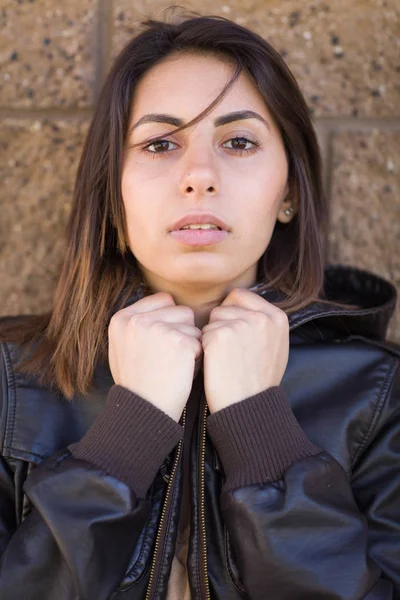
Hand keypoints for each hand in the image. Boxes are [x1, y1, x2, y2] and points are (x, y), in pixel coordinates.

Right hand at [108, 292, 202, 421]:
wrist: (145, 411)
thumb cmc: (138, 382)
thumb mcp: (122, 348)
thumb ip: (138, 323)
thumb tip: (164, 302)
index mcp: (122, 318)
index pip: (163, 300)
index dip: (171, 320)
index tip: (163, 343)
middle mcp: (137, 319)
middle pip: (181, 310)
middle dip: (183, 331)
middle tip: (169, 357)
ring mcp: (158, 328)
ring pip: (193, 325)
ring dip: (191, 344)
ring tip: (175, 364)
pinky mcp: (179, 341)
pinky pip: (200, 341)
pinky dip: (197, 358)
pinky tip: (182, 372)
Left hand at [202, 288, 288, 413]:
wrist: (248, 407)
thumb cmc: (259, 381)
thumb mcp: (275, 346)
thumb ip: (263, 323)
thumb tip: (243, 306)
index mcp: (277, 316)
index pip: (240, 296)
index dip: (230, 313)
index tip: (233, 333)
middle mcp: (261, 317)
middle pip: (224, 307)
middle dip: (221, 325)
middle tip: (230, 351)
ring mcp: (241, 325)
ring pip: (212, 319)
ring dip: (212, 336)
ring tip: (225, 359)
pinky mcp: (220, 336)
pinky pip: (202, 333)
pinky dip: (204, 348)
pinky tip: (216, 364)